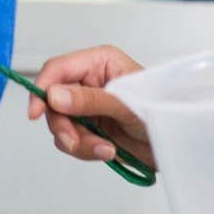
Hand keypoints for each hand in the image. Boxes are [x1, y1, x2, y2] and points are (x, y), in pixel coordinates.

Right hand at [28, 45, 154, 168]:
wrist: (178, 143)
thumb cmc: (161, 112)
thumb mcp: (126, 105)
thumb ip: (90, 100)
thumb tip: (54, 96)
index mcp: (99, 62)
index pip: (58, 69)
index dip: (42, 88)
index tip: (35, 113)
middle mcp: (90, 81)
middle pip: (53, 101)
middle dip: (63, 125)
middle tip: (75, 142)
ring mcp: (89, 106)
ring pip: (61, 124)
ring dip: (78, 142)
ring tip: (104, 149)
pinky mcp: (91, 128)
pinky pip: (72, 140)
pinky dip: (85, 150)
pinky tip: (107, 151)